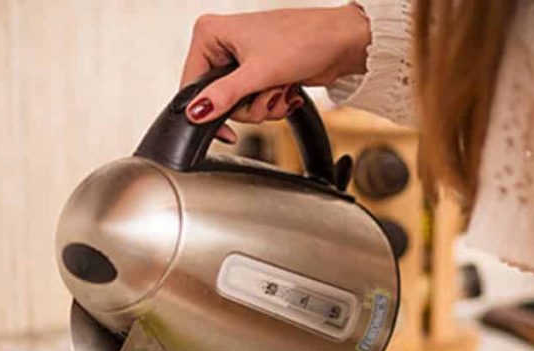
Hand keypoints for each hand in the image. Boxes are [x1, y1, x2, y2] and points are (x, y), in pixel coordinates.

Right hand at [180, 5, 370, 142]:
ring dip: (265, 106)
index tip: (226, 132)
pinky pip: (257, 103)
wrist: (341, 43)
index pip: (192, 83)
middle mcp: (224, 45)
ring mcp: (243, 60)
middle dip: (249, 105)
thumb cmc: (304, 40)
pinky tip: (287, 89)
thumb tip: (196, 111)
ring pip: (240, 106)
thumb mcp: (257, 73)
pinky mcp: (261, 73)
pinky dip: (274, 103)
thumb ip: (224, 96)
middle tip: (267, 94)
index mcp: (211, 33)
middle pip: (219, 100)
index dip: (208, 111)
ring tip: (281, 88)